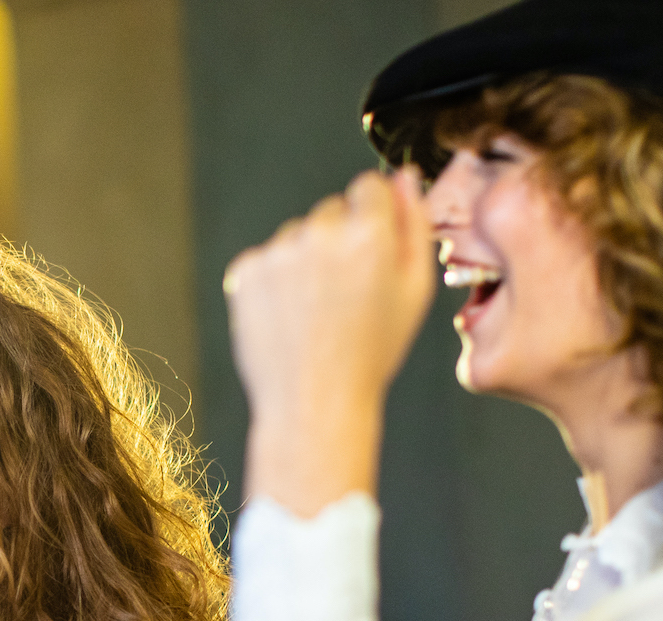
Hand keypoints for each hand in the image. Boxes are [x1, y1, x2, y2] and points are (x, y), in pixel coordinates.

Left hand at [225, 167, 435, 514]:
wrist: (314, 401)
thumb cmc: (370, 353)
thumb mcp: (414, 291)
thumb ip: (415, 225)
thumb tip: (405, 177)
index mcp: (369, 235)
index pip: (370, 186)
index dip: (374, 216)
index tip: (371, 247)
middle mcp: (321, 236)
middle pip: (332, 210)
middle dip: (340, 239)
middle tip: (345, 294)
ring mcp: (279, 253)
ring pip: (297, 236)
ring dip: (306, 261)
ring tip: (317, 312)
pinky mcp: (247, 272)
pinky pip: (267, 259)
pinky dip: (275, 282)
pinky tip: (291, 317)